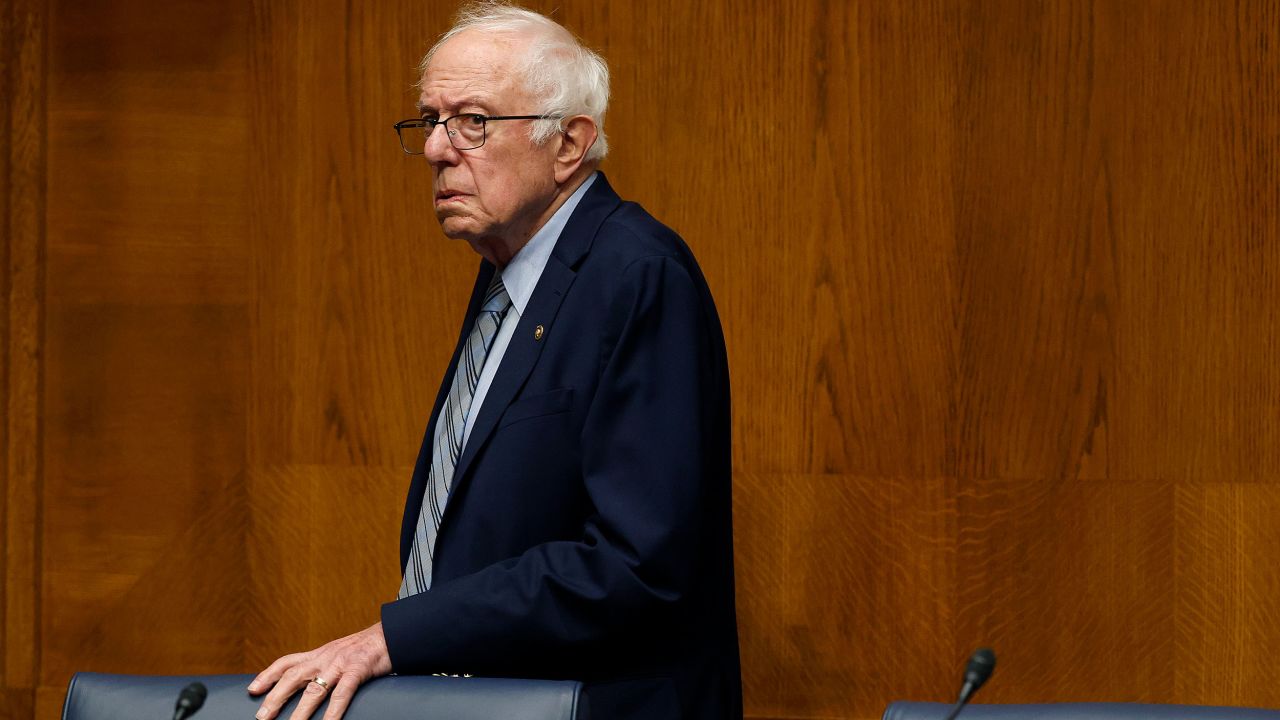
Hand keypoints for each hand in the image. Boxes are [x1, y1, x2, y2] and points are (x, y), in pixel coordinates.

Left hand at [248, 622, 392, 719]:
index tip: (252, 689)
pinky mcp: (358, 670)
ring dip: (299, 711)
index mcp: (319, 653)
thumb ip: (324, 666)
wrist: (392, 634)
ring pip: (314, 689)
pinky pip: (342, 693)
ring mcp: (340, 663)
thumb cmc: (366, 648)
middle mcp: (325, 657)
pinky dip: (333, 711)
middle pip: (293, 677)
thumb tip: (310, 684)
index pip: (287, 662)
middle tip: (262, 716)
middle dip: (275, 697)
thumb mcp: (339, 653)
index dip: (268, 675)